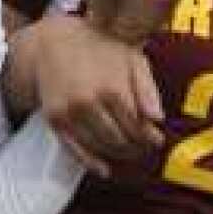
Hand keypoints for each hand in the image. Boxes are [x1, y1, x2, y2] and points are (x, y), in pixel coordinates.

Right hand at [6, 11, 164, 175]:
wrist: (54, 43)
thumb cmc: (100, 50)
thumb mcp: (131, 58)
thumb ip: (147, 88)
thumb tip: (158, 119)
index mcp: (112, 88)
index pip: (137, 126)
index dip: (149, 137)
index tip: (157, 141)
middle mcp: (89, 103)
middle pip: (119, 140)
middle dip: (135, 148)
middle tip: (144, 150)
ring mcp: (70, 114)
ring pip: (99, 147)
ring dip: (117, 155)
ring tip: (129, 154)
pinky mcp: (55, 121)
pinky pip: (75, 150)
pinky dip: (91, 163)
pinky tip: (104, 169)